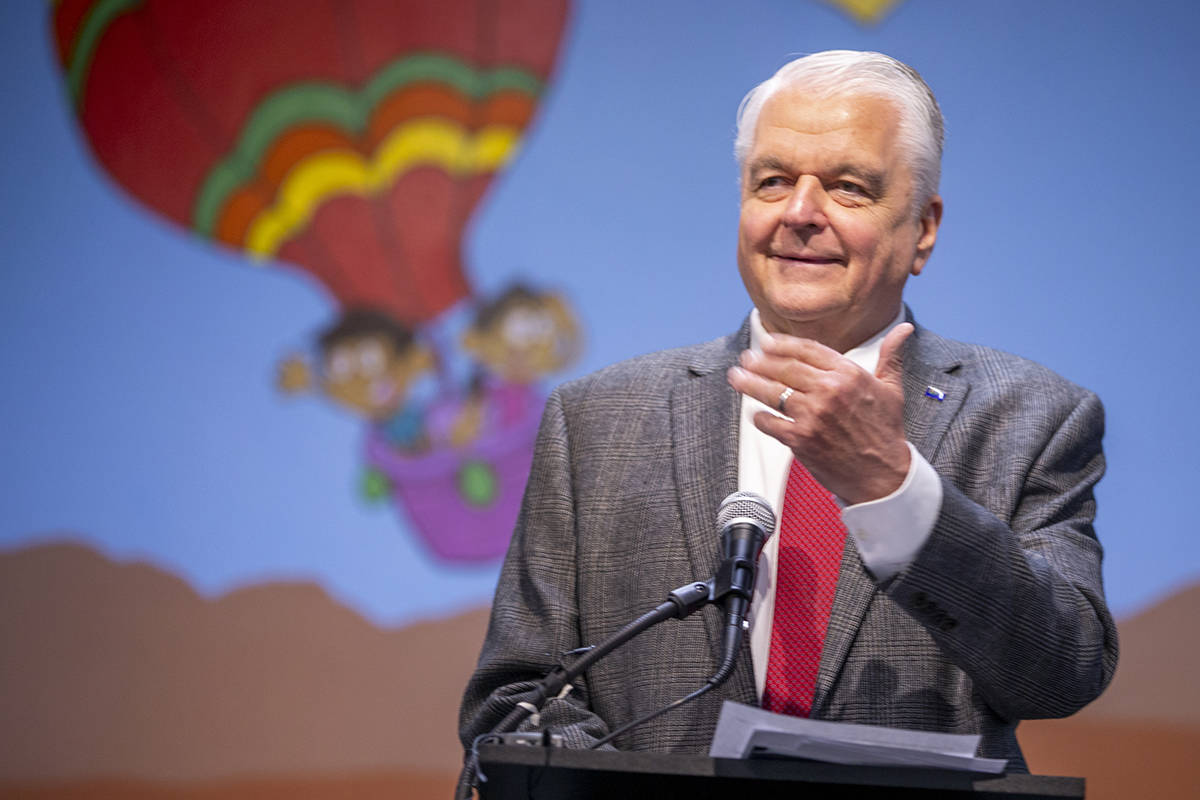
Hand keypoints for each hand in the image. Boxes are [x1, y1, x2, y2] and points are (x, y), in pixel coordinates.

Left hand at [727, 323, 912, 503]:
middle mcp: (829, 391)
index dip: (782, 344)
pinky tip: (756, 414)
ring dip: (750, 383)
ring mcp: (813, 415)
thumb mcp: (892, 389)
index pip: (807, 349)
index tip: (767, 342)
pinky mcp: (801, 439)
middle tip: (746, 358)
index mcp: (849, 374)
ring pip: (772, 392)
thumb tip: (902, 331)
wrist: (884, 475)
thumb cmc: (886, 432)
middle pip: (785, 368)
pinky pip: (771, 423)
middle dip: (760, 361)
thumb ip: (891, 356)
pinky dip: (760, 418)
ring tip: (737, 377)